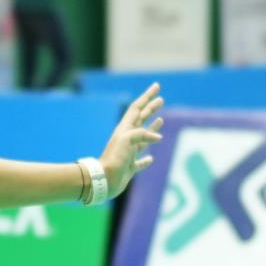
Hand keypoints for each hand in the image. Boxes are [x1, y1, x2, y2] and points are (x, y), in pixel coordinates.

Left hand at [97, 83, 164, 198]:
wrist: (104, 179)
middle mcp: (127, 138)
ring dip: (152, 128)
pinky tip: (151, 158)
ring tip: (161, 120)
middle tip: (161, 99)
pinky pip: (140, 161)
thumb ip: (143, 134)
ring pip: (143, 137)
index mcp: (125, 129)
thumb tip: (158, 138)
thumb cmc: (114, 158)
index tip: (157, 86)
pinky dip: (146, 159)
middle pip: (141, 119)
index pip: (137, 107)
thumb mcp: (128, 140)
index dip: (147, 96)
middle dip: (151, 108)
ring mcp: (129, 152)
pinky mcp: (130, 167)